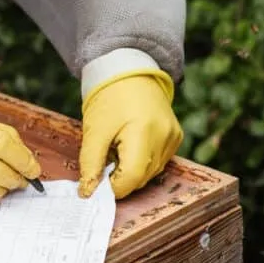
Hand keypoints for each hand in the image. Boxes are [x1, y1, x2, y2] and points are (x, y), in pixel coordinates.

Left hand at [78, 71, 182, 199]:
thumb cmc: (109, 96)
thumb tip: (87, 193)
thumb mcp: (94, 130)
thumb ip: (90, 163)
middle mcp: (165, 137)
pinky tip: (131, 143)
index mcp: (144, 132)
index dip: (112, 186)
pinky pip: (159, 160)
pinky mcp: (176, 136)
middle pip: (142, 177)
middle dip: (120, 176)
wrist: (128, 69)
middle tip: (104, 158)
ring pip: (151, 171)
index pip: (132, 178)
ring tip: (117, 146)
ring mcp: (173, 137)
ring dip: (132, 169)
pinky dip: (143, 159)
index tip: (96, 183)